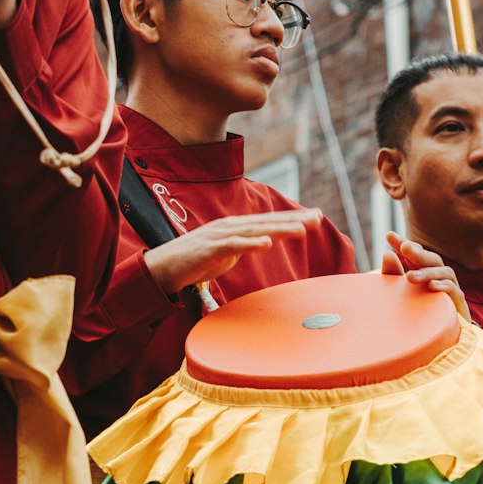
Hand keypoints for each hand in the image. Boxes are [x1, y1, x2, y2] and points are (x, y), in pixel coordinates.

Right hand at [143, 209, 322, 294]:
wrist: (163, 268)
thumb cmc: (194, 261)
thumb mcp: (225, 251)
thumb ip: (243, 245)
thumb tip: (260, 242)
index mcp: (235, 227)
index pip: (269, 221)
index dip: (293, 218)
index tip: (316, 216)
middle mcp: (230, 226)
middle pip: (268, 222)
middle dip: (294, 219)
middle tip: (319, 217)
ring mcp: (220, 236)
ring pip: (255, 230)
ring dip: (279, 229)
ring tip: (301, 229)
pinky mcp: (210, 249)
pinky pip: (234, 245)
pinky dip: (251, 243)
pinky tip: (267, 243)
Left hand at [380, 231, 470, 321]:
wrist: (438, 339)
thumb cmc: (417, 313)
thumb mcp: (398, 293)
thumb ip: (392, 275)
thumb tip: (387, 254)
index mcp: (423, 272)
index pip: (415, 254)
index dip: (404, 244)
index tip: (389, 236)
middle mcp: (438, 277)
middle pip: (431, 259)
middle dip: (418, 252)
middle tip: (404, 247)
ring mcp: (450, 288)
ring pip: (443, 272)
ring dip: (427, 272)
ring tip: (409, 276)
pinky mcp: (458, 303)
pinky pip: (454, 291)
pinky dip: (443, 286)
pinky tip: (431, 287)